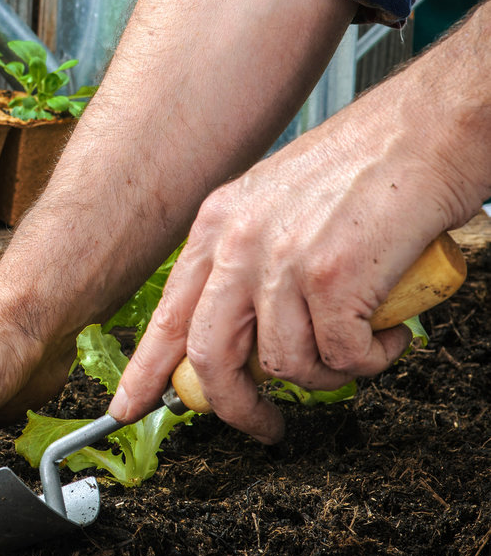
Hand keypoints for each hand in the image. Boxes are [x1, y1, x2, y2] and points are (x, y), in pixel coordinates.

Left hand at [109, 113, 463, 440]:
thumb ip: (249, 261)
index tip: (128, 407)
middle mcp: (238, 244)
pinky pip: (342, 358)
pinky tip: (387, 333)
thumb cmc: (367, 167)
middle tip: (263, 425)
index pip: (167, 315)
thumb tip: (246, 333)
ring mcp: (281, 262)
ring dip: (328, 376)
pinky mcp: (331, 279)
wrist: (427, 130)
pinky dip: (370, 360)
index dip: (146, 371)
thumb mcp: (276, 205)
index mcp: (217, 225)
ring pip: (285, 365)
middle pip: (209, 356)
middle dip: (234, 406)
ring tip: (359, 348)